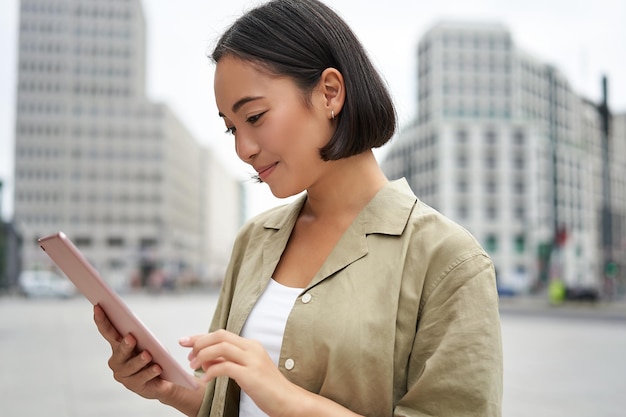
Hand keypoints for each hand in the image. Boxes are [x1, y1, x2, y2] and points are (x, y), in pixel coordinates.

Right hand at [93, 304, 172, 399]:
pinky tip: (157, 367)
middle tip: (131, 337)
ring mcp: (124, 375)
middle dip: (125, 344)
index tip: (98, 306)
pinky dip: (150, 372)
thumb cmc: (154, 356)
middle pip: (119, 350)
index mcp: (118, 346)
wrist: (163, 379)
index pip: (108, 332)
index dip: (102, 320)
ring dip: (140, 360)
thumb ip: (140, 336)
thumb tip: (134, 331)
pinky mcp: (134, 386)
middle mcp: (117, 361)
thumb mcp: (148, 343)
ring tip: (148, 355)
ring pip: (132, 366)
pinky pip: (142, 378)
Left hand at [180, 329, 298, 415]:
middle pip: (220, 335)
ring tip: (194, 366)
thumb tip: (207, 360)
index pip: (222, 333)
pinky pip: (224, 367)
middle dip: (199, 342)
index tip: (186, 341)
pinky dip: (210, 372)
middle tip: (188, 354)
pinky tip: (204, 380)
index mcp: (251, 345)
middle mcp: (251, 348)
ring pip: (220, 347)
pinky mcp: (250, 374)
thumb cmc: (267, 388)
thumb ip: (229, 361)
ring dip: (202, 355)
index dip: (201, 336)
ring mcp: (252, 360)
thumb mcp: (247, 369)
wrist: (287, 400)